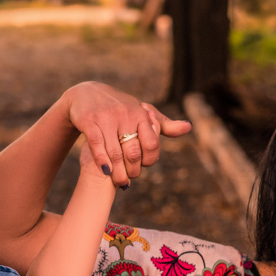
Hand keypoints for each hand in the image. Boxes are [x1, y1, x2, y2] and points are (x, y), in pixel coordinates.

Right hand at [64, 81, 191, 187]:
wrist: (86, 93)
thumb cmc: (119, 106)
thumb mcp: (141, 112)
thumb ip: (162, 124)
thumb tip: (188, 128)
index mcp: (141, 114)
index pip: (152, 143)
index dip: (149, 160)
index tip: (143, 167)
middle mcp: (125, 115)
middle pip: (133, 152)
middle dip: (133, 170)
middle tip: (130, 180)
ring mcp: (106, 118)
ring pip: (115, 153)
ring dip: (118, 173)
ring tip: (120, 182)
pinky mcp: (89, 121)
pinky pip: (97, 145)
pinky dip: (102, 161)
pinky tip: (105, 172)